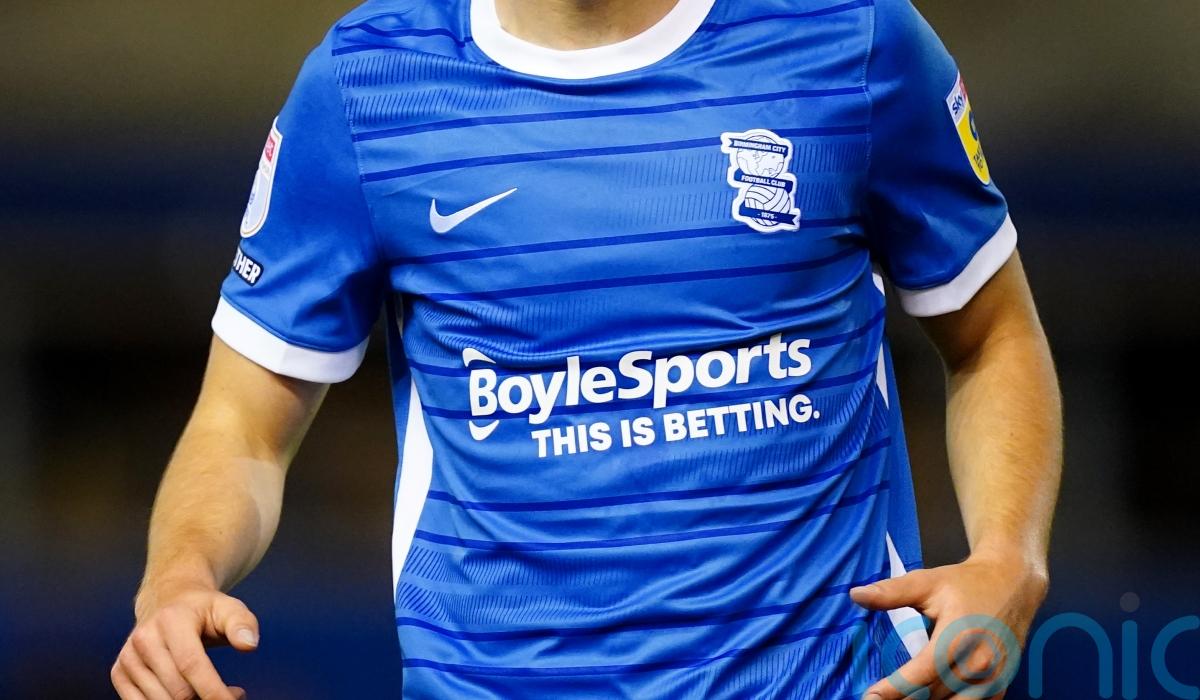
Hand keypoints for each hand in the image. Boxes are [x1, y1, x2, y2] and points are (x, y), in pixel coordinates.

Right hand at [112, 584, 258, 699]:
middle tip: (235, 692)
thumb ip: (242, 624)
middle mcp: (144, 639)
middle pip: (178, 690)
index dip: (213, 690)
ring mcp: (127, 657)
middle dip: (208, 699)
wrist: (166, 600)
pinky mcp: (119, 672)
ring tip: (215, 690)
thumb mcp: (228, 608)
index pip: (191, 665)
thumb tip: (249, 645)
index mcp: (171, 620)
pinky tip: (193, 695)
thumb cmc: (203, 609)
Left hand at [851, 552, 1048, 698]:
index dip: (893, 690)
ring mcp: (993, 678)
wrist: (1013, 584)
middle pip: (934, 695)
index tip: (870, 697)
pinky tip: (930, 699)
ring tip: (902, 699)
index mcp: (958, 638)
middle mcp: (979, 664)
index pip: (920, 675)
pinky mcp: (1000, 685)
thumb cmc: (967, 583)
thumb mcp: (928, 582)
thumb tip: (855, 594)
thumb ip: (892, 592)